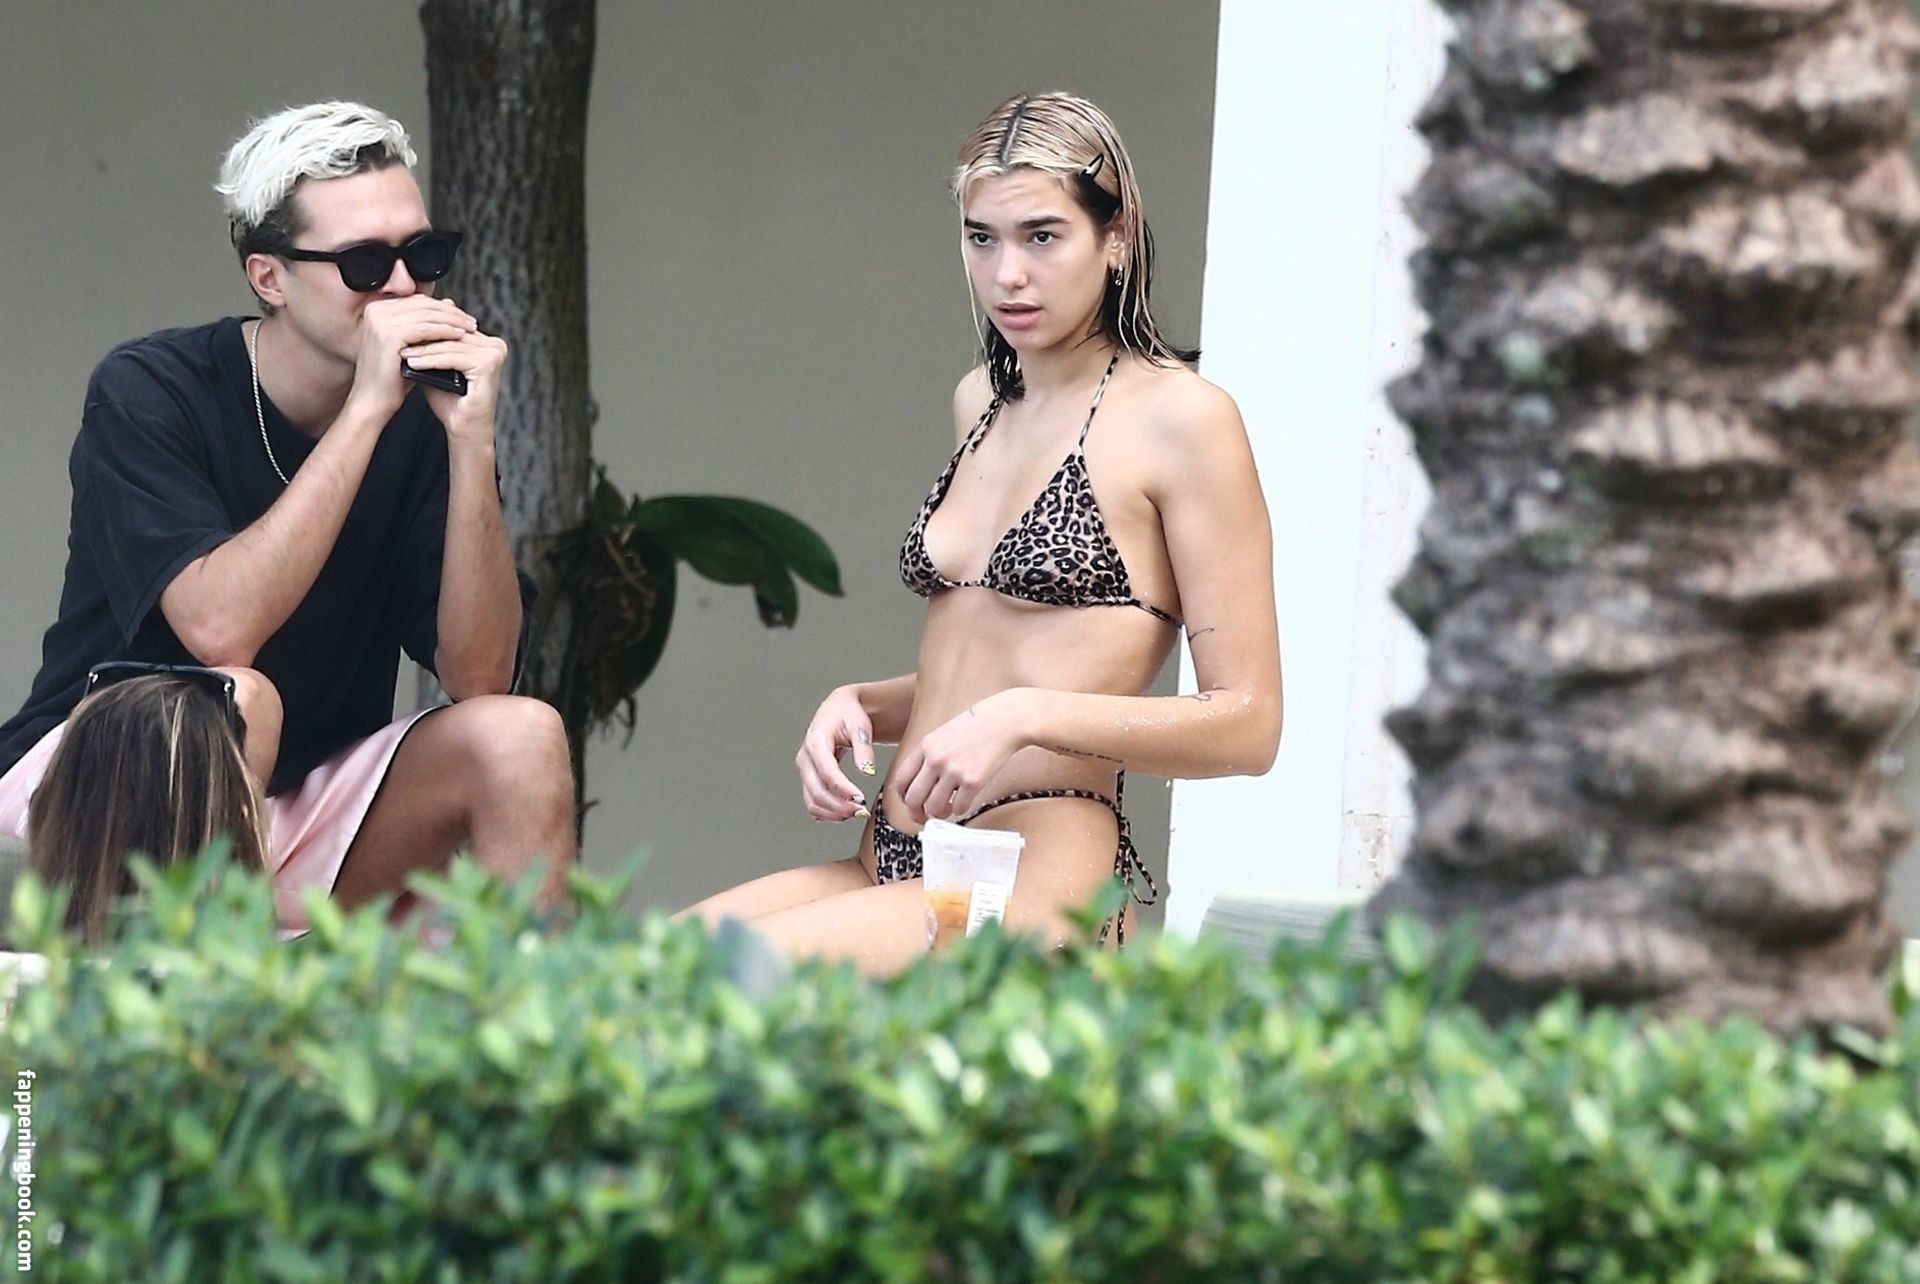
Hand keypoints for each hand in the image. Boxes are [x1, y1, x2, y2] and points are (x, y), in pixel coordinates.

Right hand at [347, 295, 476, 420]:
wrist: (372, 401)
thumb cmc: (391, 377)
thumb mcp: (411, 344)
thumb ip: (425, 323)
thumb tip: (450, 302)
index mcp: (377, 308)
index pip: (417, 300)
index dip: (443, 307)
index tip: (463, 316)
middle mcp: (375, 310)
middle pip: (423, 304)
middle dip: (451, 313)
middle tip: (472, 321)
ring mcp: (380, 321)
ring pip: (427, 314)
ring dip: (453, 321)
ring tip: (471, 328)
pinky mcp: (389, 334)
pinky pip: (426, 329)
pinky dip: (446, 331)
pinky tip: (460, 336)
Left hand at [400, 326, 509, 444]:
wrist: (465, 428)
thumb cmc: (452, 402)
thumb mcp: (438, 367)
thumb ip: (432, 347)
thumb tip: (410, 327)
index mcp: (487, 343)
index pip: (452, 328)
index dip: (426, 330)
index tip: (401, 332)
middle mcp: (495, 346)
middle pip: (452, 335)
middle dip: (423, 338)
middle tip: (397, 340)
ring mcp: (494, 354)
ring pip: (450, 346)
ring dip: (423, 350)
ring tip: (401, 353)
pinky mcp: (488, 365)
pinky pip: (453, 358)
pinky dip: (431, 361)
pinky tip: (413, 363)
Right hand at [796, 685, 876, 821]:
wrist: (838, 708)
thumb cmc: (848, 713)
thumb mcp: (860, 724)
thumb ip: (864, 747)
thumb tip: (868, 771)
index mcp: (816, 741)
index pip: (826, 771)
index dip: (842, 788)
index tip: (860, 799)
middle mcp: (805, 757)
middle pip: (816, 790)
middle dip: (839, 805)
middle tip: (861, 811)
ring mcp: (805, 770)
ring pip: (812, 800)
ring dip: (832, 812)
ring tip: (856, 813)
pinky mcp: (809, 778)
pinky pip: (812, 802)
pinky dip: (827, 812)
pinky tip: (845, 812)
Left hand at [894, 689, 1031, 824]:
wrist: (1003, 722)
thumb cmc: (976, 727)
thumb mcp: (942, 734)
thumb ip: (929, 755)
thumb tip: (921, 780)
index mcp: (926, 747)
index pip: (901, 779)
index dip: (903, 797)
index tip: (910, 802)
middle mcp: (936, 759)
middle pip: (913, 799)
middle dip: (916, 813)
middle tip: (923, 817)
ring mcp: (954, 771)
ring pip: (934, 808)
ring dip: (940, 814)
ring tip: (947, 809)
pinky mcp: (973, 781)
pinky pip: (959, 808)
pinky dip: (960, 810)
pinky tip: (964, 801)